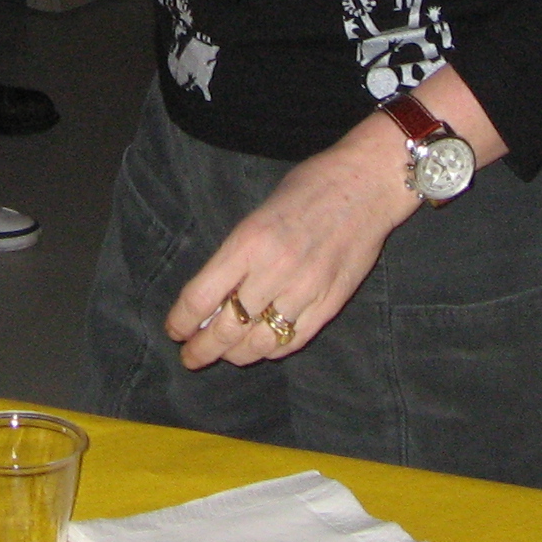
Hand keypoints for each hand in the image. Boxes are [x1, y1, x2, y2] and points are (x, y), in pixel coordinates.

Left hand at [165, 122, 419, 367]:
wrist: (367, 184)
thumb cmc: (308, 188)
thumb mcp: (257, 214)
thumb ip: (235, 256)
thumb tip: (210, 300)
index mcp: (249, 242)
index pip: (201, 297)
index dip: (182, 321)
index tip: (174, 330)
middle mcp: (275, 270)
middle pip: (227, 328)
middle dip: (202, 349)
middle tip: (191, 356)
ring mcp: (306, 290)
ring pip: (260, 342)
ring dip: (236, 355)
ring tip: (225, 354)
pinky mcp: (332, 303)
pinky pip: (294, 340)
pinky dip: (272, 349)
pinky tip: (261, 346)